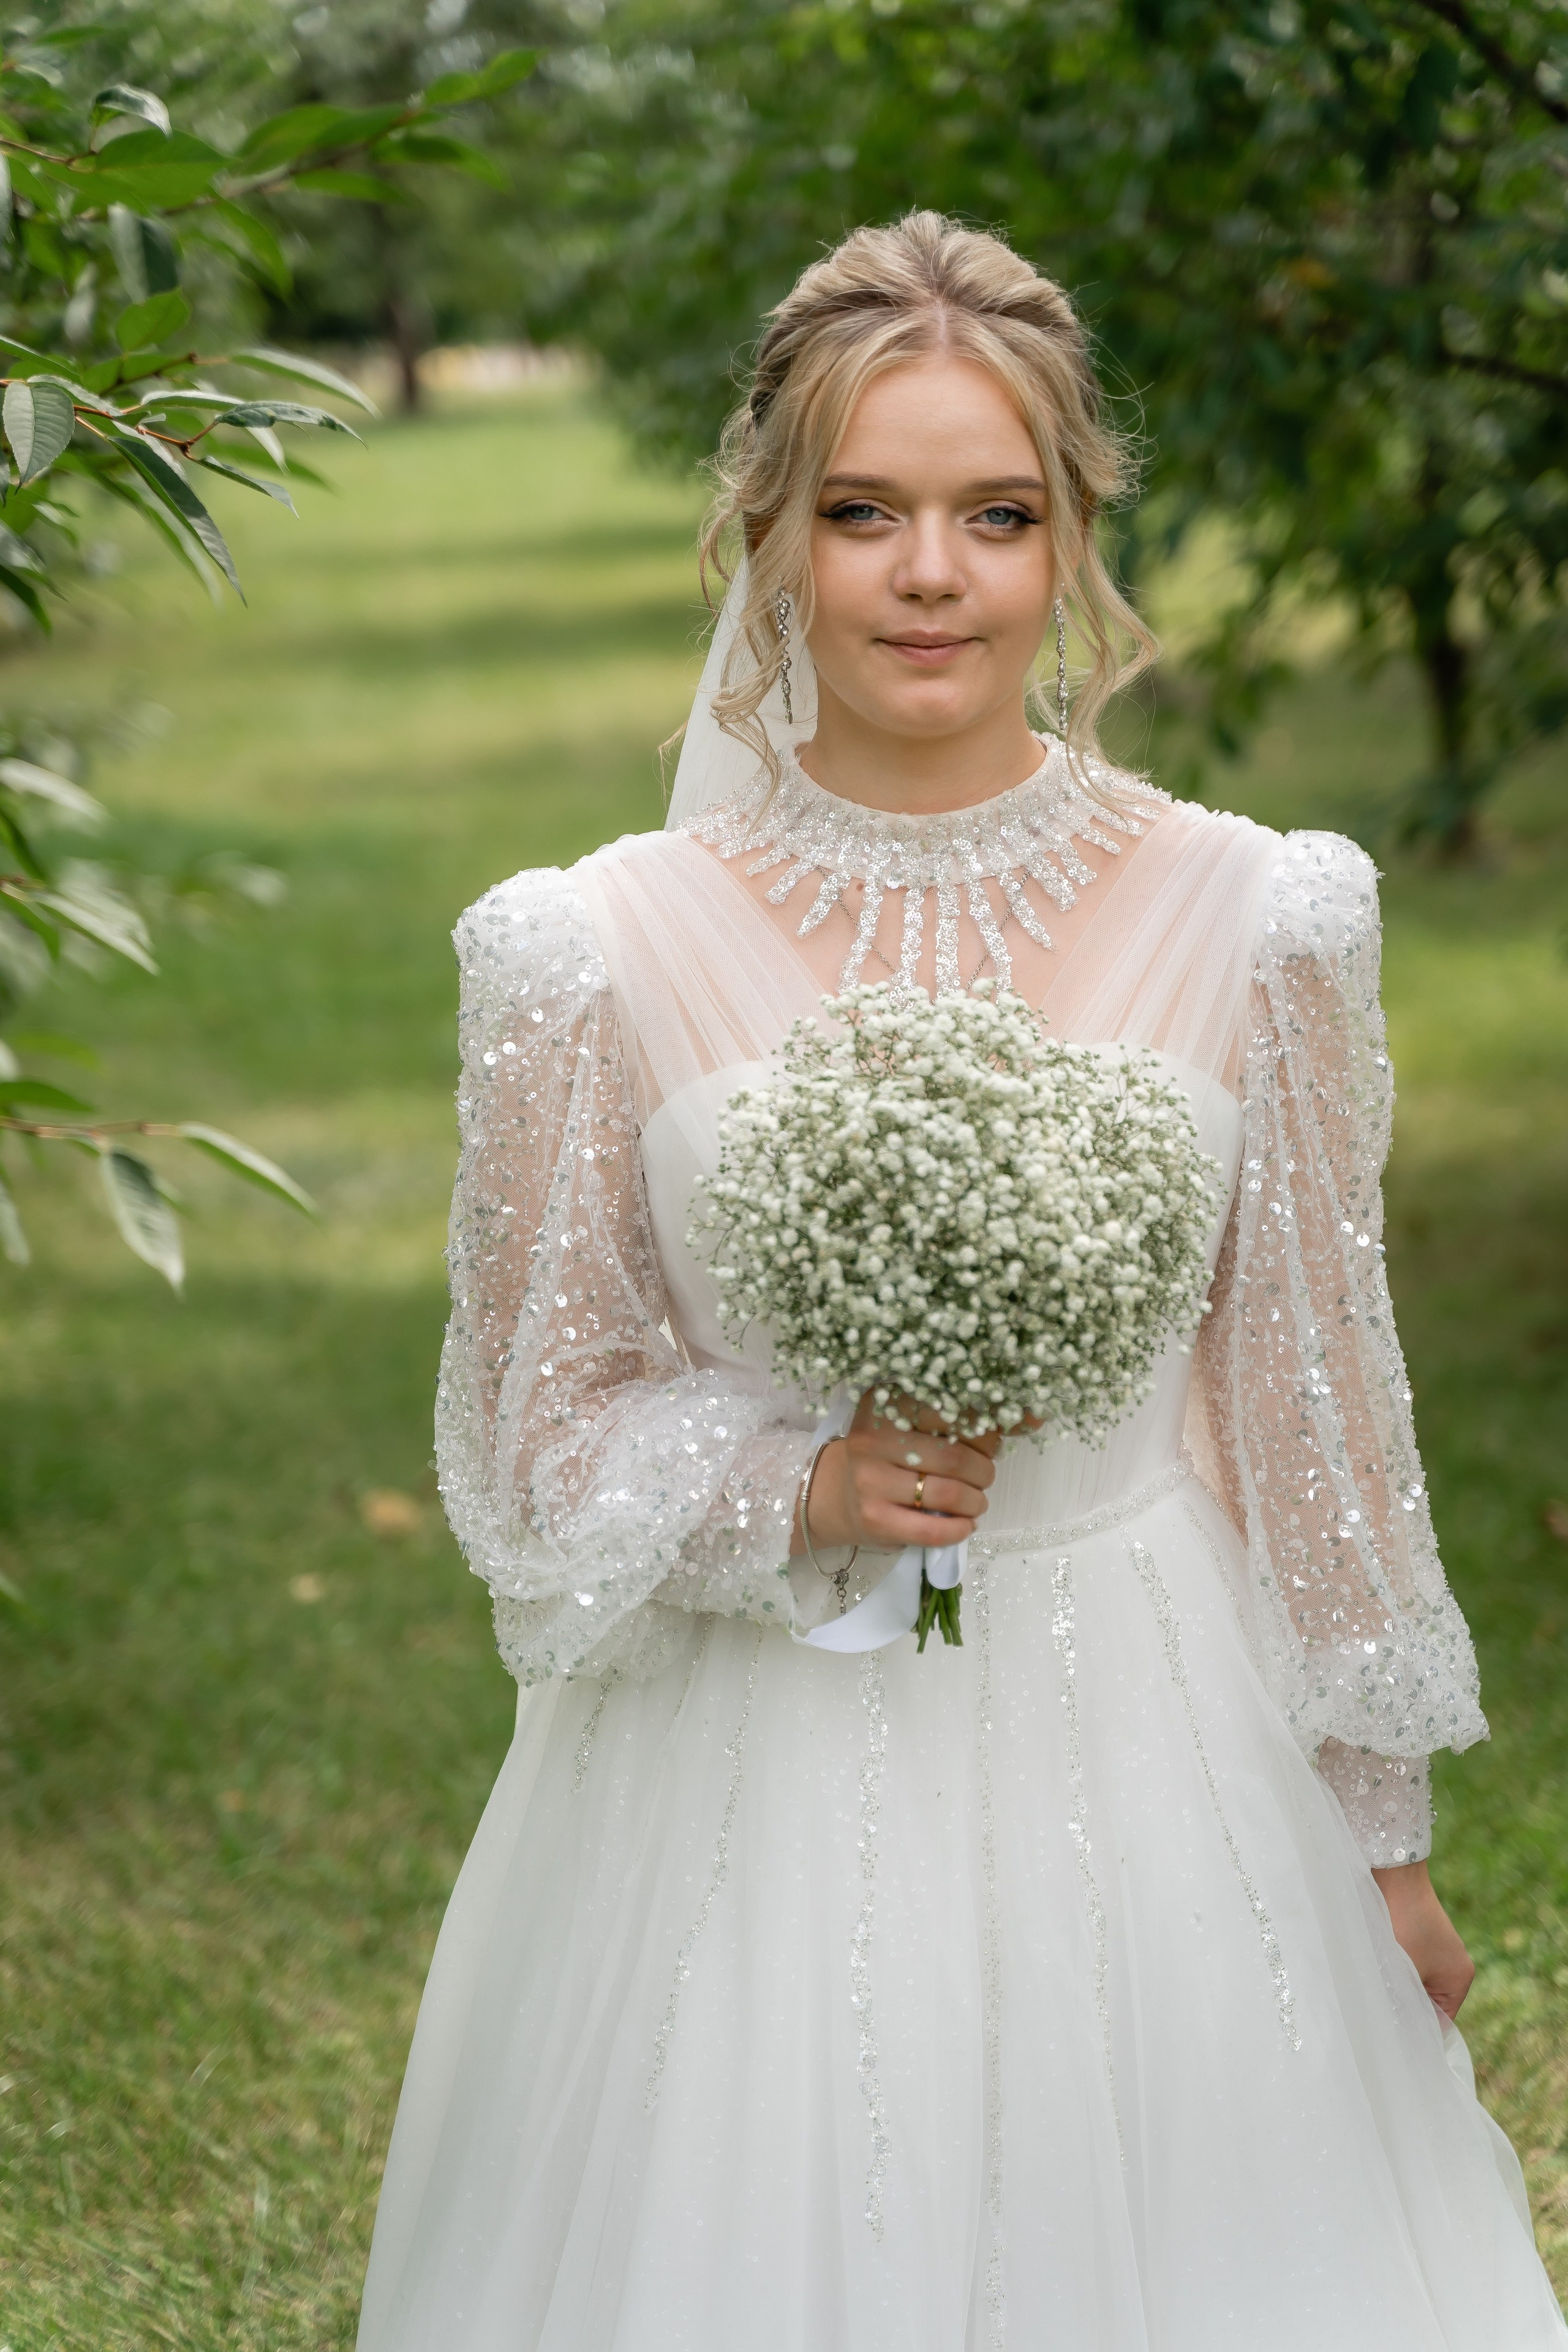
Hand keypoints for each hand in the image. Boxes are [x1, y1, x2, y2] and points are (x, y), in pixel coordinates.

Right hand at [792, 1392, 1000, 1558]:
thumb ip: (962, 1419)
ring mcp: (870, 1479)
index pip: (955, 1412)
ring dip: (976, 1500)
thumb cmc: (889, 1455)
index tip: (991, 1443)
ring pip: (949, 1492)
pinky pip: (933, 1529)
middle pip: (957, 1456)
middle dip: (984, 1471)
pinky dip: (960, 1529)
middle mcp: (873, 1436)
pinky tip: (964, 1524)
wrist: (837, 1495)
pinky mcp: (874, 1518)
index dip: (985, 1432)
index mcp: (886, 1401)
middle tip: (983, 1476)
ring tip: (976, 1501)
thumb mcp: (913, 1425)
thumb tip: (1030, 1419)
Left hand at [1372, 1860, 1475, 2019]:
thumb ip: (1408, 2005)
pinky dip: (1396, 1969)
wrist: (1395, 1877)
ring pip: (1416, 1984)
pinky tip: (1378, 1967)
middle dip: (1407, 2007)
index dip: (1419, 2030)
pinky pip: (1410, 1965)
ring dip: (1398, 1986)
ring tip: (1378, 1988)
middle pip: (1429, 2003)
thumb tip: (1403, 2032)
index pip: (1441, 2022)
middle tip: (1382, 2013)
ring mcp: (1439, 1951)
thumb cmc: (1403, 1927)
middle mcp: (1454, 1966)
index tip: (1394, 2036)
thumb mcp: (1405, 1973)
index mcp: (1459, 1980)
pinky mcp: (1422, 1937)